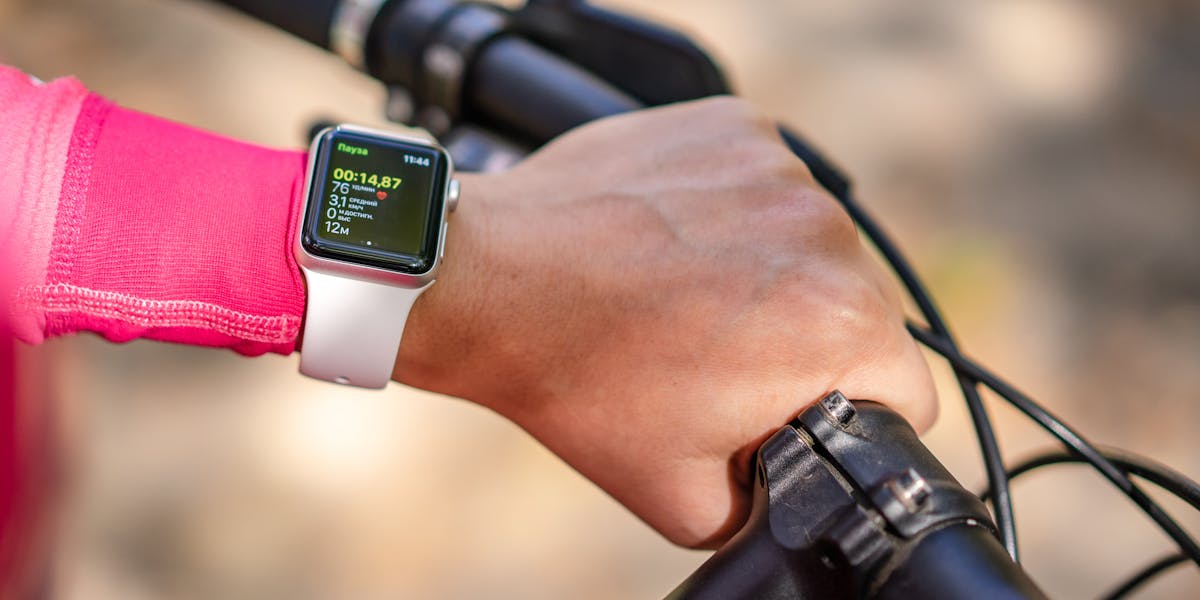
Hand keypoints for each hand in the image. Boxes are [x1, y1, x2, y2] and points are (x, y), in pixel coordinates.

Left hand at [393, 97, 935, 547]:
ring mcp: (778, 168)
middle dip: (810, 344)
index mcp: (836, 326)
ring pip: (815, 244)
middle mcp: (825, 233)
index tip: (799, 410)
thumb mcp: (690, 502)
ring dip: (774, 272)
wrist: (495, 282)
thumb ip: (777, 504)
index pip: (908, 390)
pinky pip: (768, 184)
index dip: (857, 415)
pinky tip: (676, 241)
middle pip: (863, 313)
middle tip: (723, 358)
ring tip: (688, 295)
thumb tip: (802, 495)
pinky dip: (737, 212)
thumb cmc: (582, 384)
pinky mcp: (735, 125)